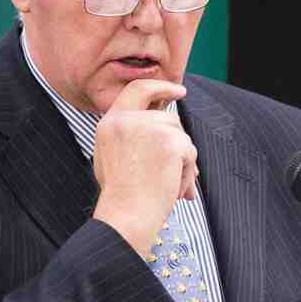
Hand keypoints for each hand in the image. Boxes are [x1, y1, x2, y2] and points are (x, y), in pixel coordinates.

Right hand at [91, 79, 198, 252]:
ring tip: (168, 186)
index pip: (136, 89)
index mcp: (111, 122)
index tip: (177, 89)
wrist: (126, 215)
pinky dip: (187, 173)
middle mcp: (128, 120)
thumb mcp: (112, 156)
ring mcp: (150, 128)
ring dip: (181, 161)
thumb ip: (129, 134)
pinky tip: (175, 189)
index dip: (159, 86)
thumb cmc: (121, 196)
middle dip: (178, 135)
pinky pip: (189, 152)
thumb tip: (160, 124)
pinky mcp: (171, 141)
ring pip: (180, 136)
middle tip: (184, 149)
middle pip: (167, 117)